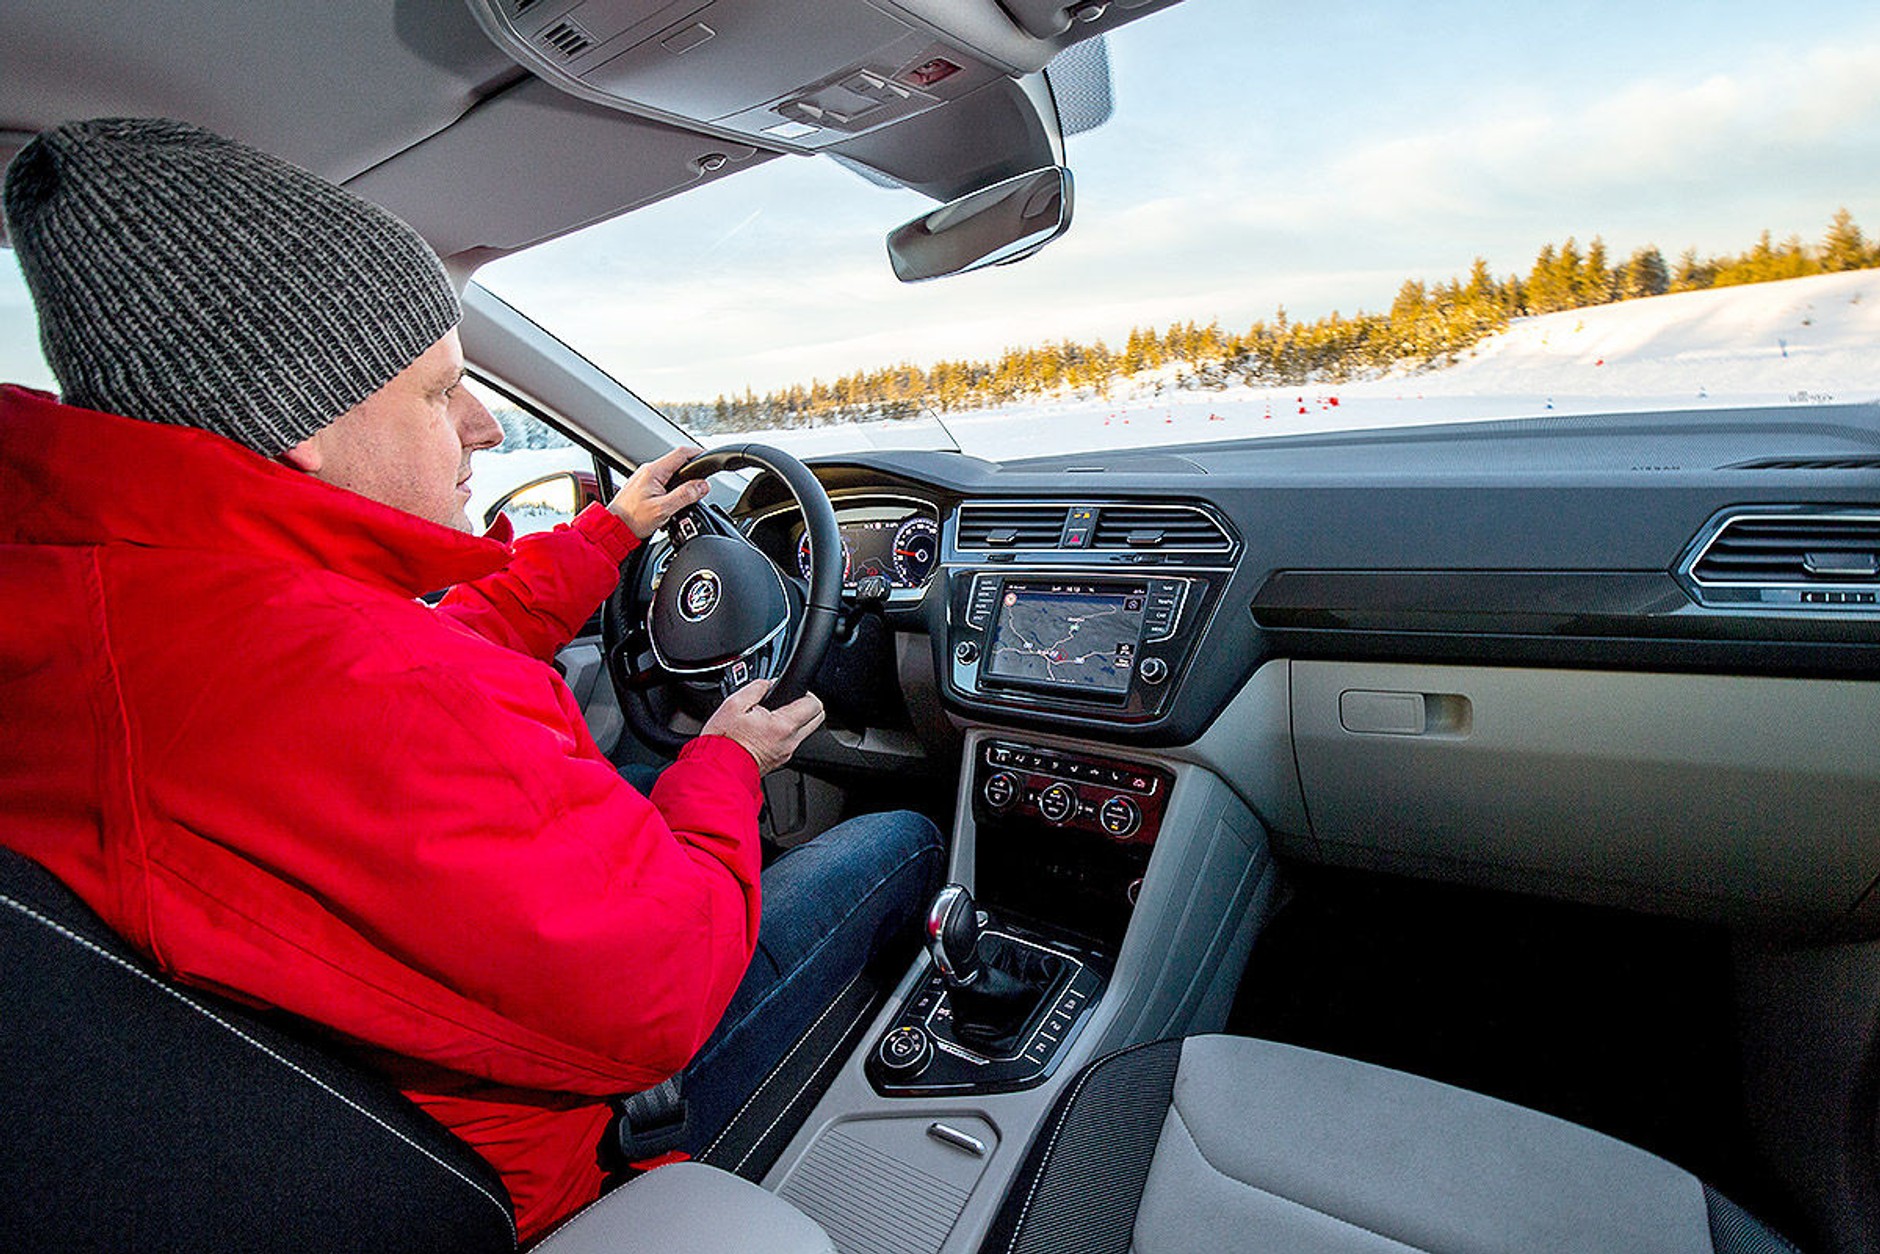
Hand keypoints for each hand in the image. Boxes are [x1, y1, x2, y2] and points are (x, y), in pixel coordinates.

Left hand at [608, 446, 710, 539]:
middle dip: (692, 470)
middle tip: (703, 481)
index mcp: (653, 471)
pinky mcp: (642, 486)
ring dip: (682, 480)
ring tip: (690, 493)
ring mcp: (644, 478)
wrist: (613, 528)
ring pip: (670, 472)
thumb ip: (685, 496)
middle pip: (677, 462)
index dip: (698, 453)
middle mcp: (648, 470)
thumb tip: (703, 486)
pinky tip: (674, 500)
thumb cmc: (632, 519)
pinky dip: (673, 487)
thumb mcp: (663, 509)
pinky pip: (662, 480)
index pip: (681, 453)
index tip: (708, 459)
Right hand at [700, 679, 824, 774]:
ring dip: (796, 720)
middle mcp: (790, 742)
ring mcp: (786, 753)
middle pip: (817, 719)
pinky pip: (791, 742)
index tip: (794, 690)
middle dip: (807, 706)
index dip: (807, 693)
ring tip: (773, 715)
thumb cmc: (722, 740)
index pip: (814, 705)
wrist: (716, 769)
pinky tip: (767, 729)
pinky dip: (785, 733)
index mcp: (783, 726)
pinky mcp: (780, 760)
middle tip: (788, 700)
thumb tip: (769, 682)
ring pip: (805, 732)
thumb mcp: (734, 703)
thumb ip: (757, 687)